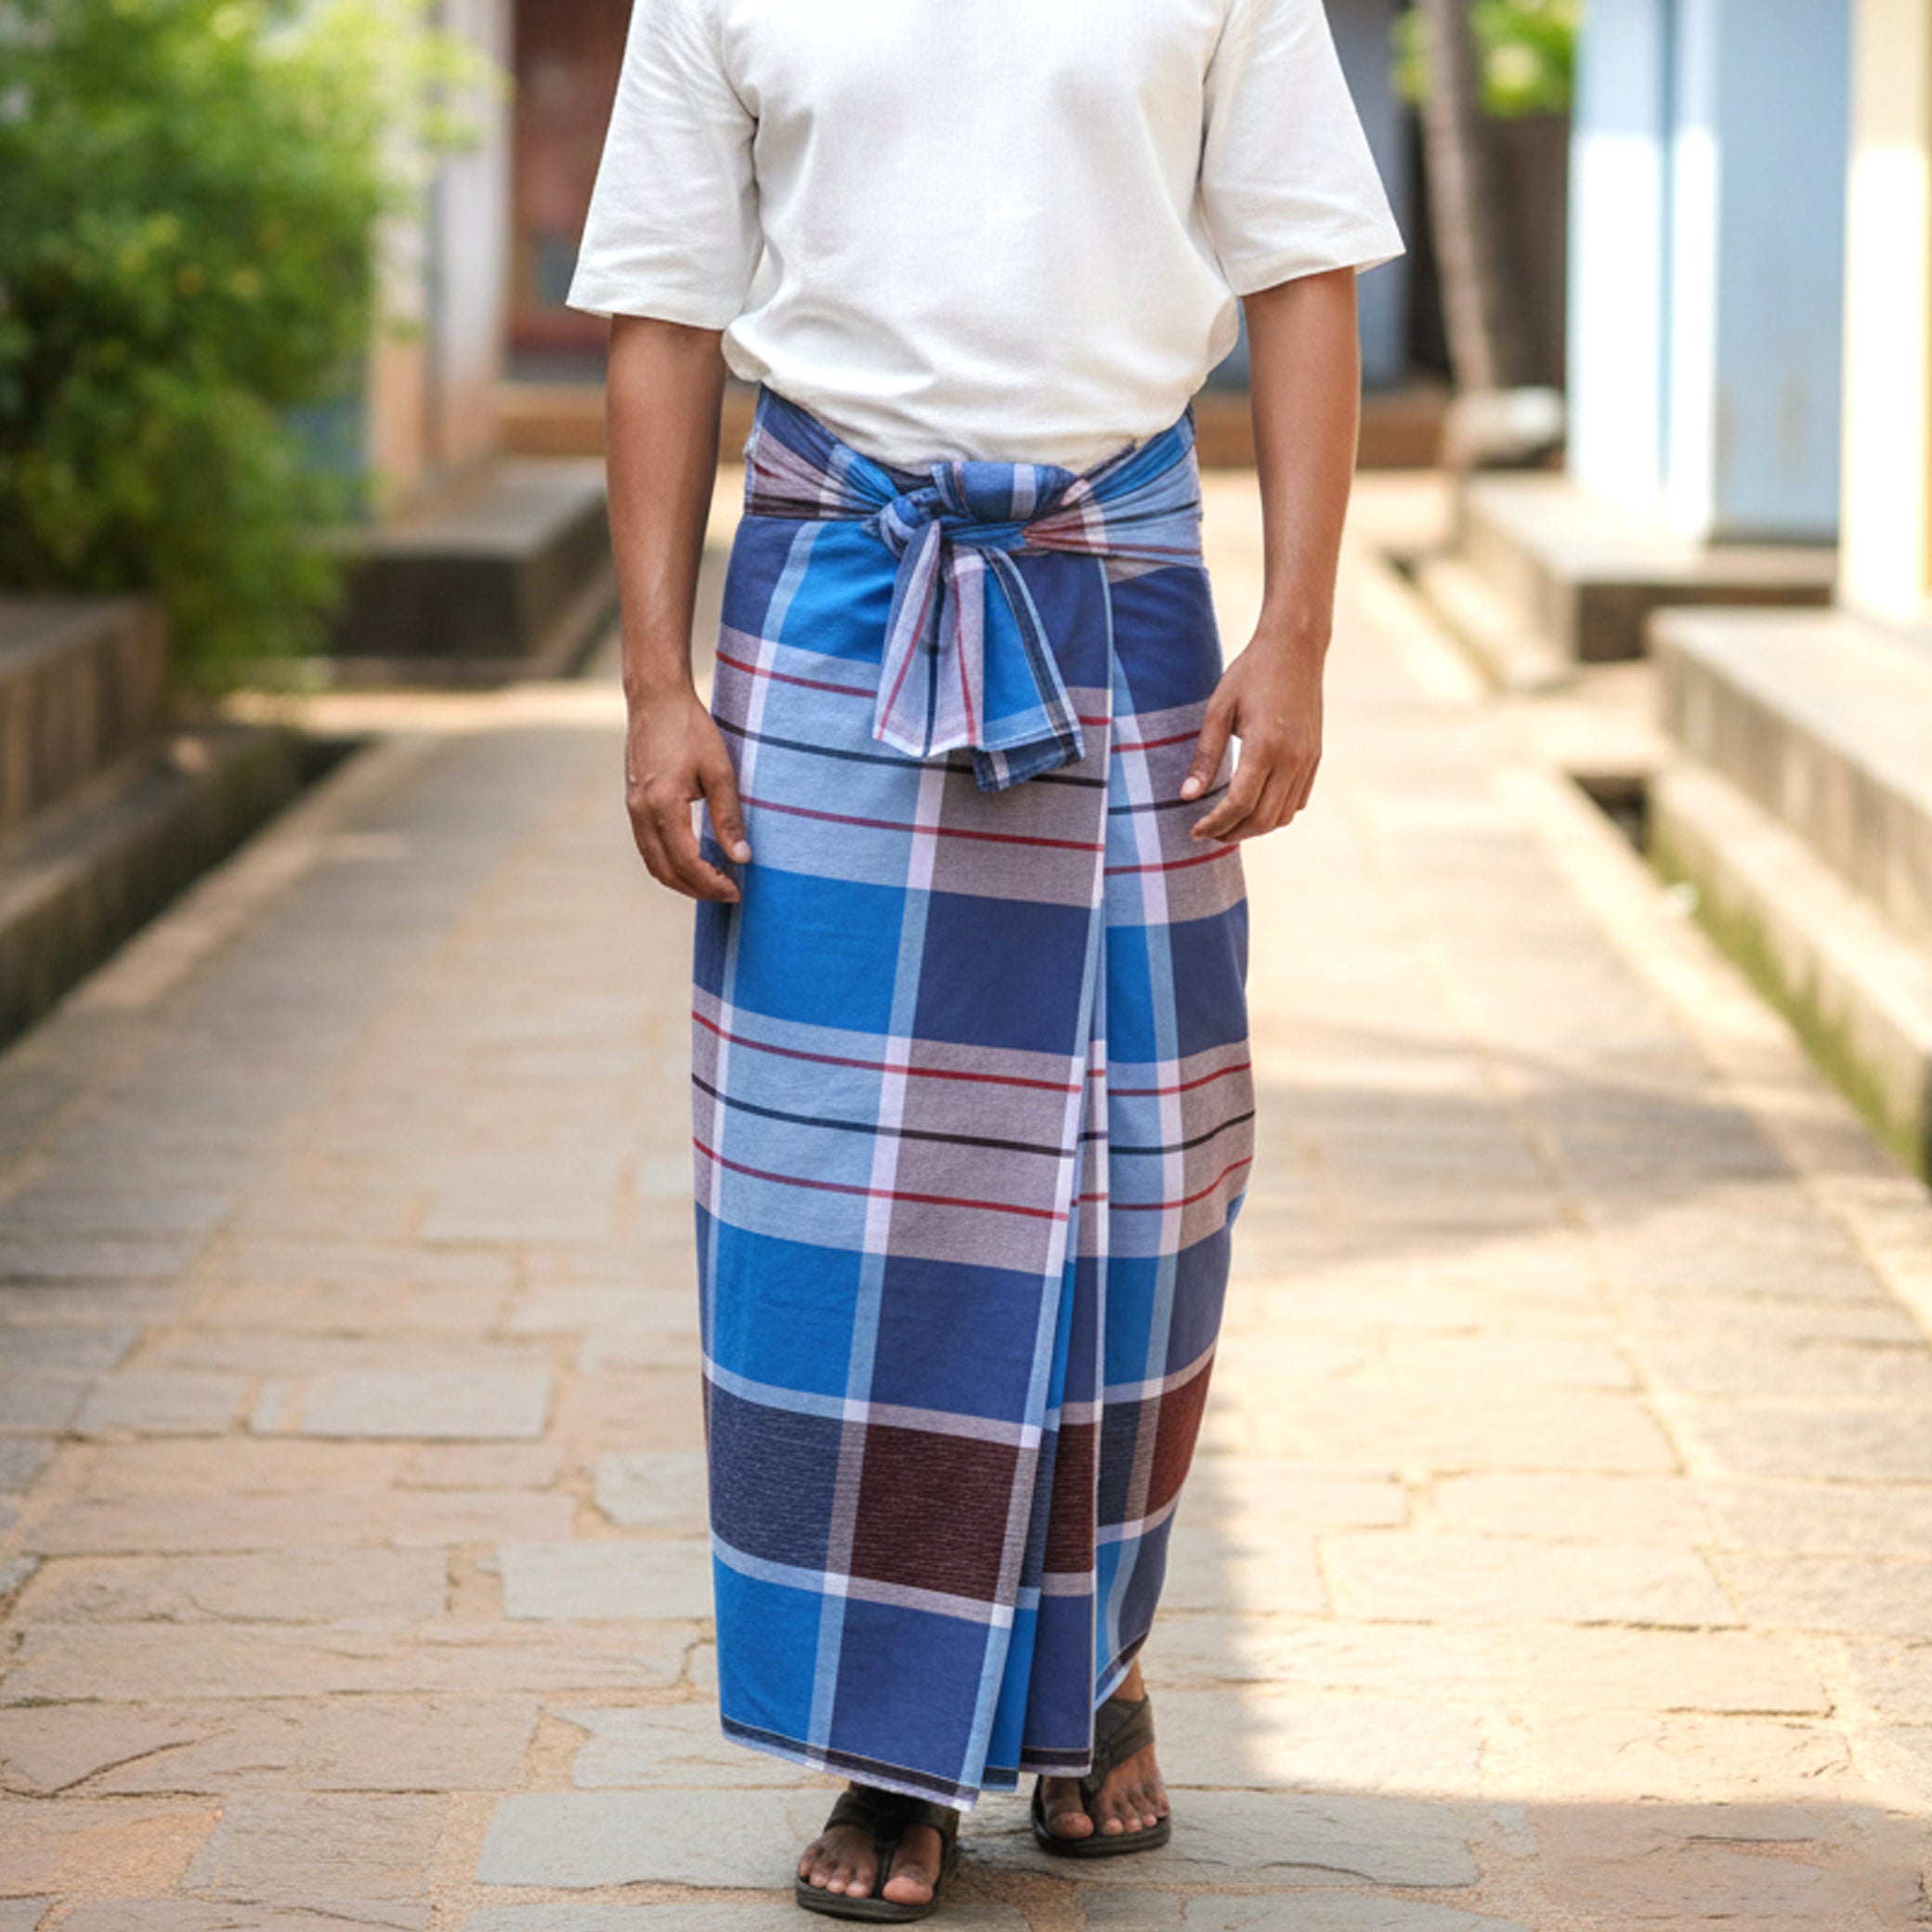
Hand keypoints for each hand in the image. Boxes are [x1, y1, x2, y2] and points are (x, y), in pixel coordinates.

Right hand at [624, 682, 750, 901]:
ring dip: (682, 881)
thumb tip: (742, 857)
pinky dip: (669, 864)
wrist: (656, 700)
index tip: (737, 890)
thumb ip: (729, 817)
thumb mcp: (719, 771)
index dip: (712, 884)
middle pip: (666, 872)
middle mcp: (641, 813)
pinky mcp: (633, 805)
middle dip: (698, 890)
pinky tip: (694, 861)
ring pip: (654, 864)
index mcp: (663, 806)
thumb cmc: (691, 729)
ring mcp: (633, 810)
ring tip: (714, 882)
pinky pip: (648, 848)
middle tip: (729, 892)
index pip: (686, 864)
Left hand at [1180, 631, 1325, 842]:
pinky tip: (1254, 807)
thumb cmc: (1251, 673)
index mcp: (1265, 745)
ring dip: (1255, 828)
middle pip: (1263, 818)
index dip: (1215, 824)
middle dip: (1232, 832)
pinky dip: (1275, 814)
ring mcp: (1307, 759)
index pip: (1239, 803)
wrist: (1296, 648)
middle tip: (1207, 833)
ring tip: (1228, 824)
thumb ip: (1205, 756)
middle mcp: (1292, 758)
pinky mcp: (1315, 757)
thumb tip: (1187, 797)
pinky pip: (1298, 801)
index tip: (1194, 831)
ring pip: (1283, 816)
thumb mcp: (1218, 709)